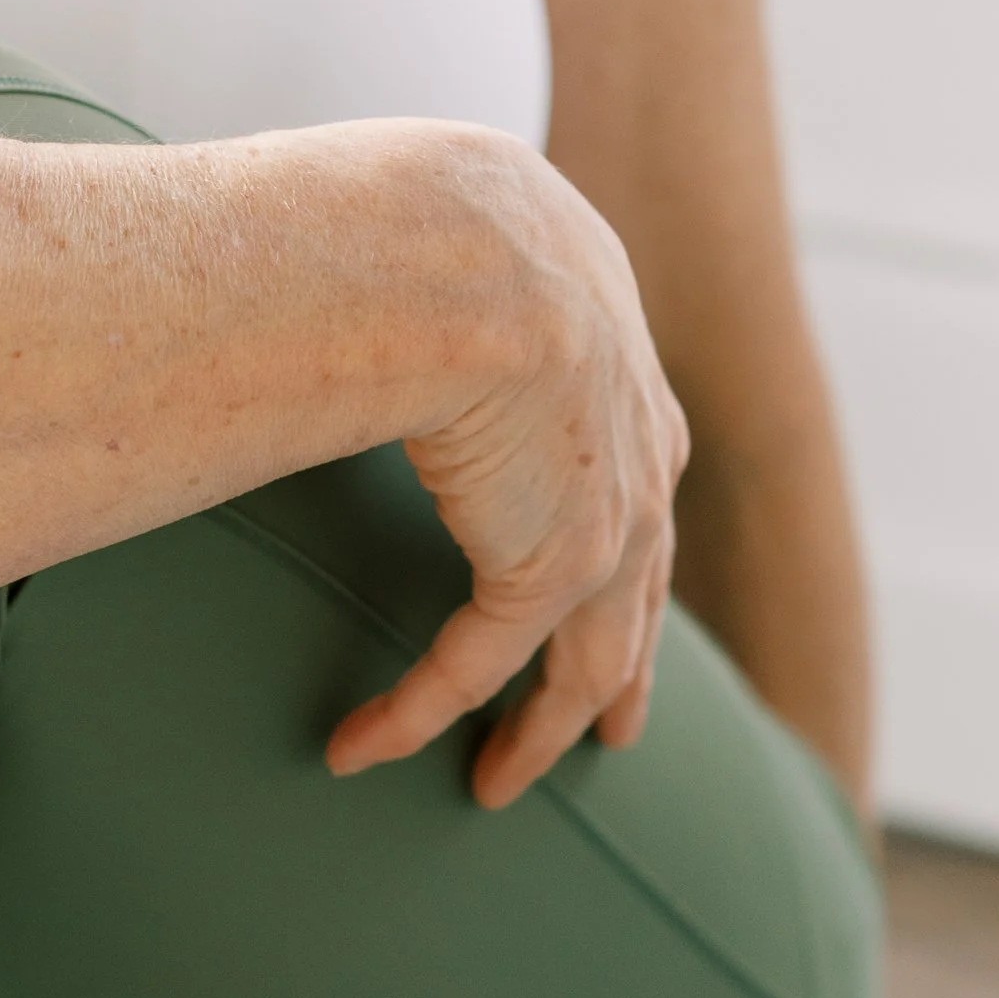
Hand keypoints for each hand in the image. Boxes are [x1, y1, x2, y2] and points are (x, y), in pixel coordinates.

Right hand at [325, 143, 688, 810]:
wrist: (466, 246)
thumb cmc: (430, 212)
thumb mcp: (460, 232)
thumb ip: (439, 268)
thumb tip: (353, 240)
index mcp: (624, 365)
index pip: (641, 482)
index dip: (628, 553)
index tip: (614, 593)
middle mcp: (642, 451)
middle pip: (645, 588)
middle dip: (626, 668)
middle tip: (610, 734)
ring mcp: (612, 518)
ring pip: (589, 660)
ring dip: (537, 732)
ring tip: (496, 785)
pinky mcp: (552, 568)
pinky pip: (477, 667)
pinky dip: (418, 714)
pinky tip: (361, 747)